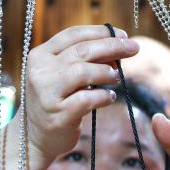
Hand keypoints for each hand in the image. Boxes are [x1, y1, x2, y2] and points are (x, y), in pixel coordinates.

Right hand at [23, 25, 138, 166]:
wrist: (36, 137)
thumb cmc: (56, 101)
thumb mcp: (62, 76)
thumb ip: (83, 61)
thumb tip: (116, 49)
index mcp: (40, 56)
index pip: (72, 35)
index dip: (100, 32)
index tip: (122, 34)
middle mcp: (40, 72)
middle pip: (82, 51)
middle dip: (112, 46)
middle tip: (133, 48)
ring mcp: (47, 94)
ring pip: (83, 72)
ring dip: (106, 72)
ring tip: (116, 77)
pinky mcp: (58, 116)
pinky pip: (88, 99)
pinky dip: (104, 96)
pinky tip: (110, 97)